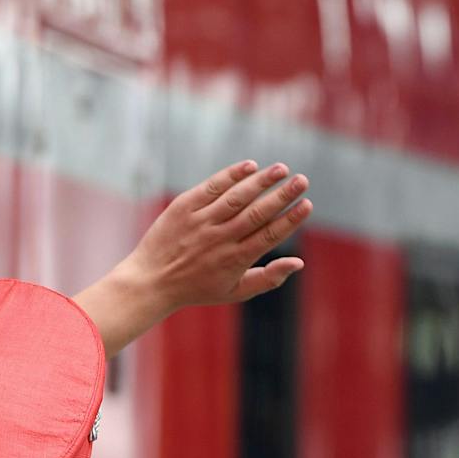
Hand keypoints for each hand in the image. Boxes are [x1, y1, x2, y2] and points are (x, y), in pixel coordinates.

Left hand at [75, 161, 311, 356]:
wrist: (152, 281)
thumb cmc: (198, 288)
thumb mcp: (235, 291)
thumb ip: (269, 278)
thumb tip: (299, 262)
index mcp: (235, 260)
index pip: (269, 235)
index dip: (290, 219)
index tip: (307, 204)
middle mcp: (220, 239)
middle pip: (257, 213)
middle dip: (282, 195)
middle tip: (302, 180)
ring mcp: (201, 221)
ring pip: (237, 197)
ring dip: (261, 181)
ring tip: (281, 169)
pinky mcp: (184, 207)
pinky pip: (211, 187)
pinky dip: (231, 176)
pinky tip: (250, 166)